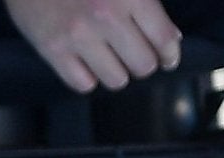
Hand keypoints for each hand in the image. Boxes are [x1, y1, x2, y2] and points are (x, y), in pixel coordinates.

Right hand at [5, 0, 181, 91]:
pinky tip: (86, 63)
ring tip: (110, 60)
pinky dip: (88, 78)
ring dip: (116, 73)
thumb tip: (171, 38)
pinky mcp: (52, 49)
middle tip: (135, 57)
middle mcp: (107, 17)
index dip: (170, 54)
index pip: (163, 38)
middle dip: (143, 64)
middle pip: (142, 65)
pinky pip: (82, 84)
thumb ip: (148, 2)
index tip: (167, 59)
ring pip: (115, 80)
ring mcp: (78, 36)